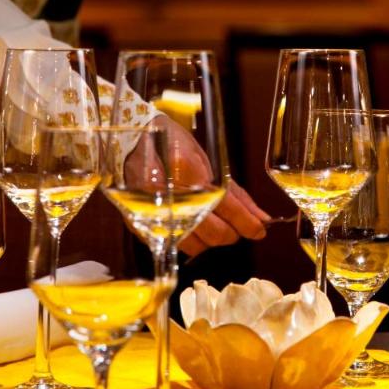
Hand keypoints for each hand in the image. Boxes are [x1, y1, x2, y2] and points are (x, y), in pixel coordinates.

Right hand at [136, 112, 268, 255]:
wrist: (128, 142)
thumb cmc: (169, 143)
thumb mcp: (205, 158)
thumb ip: (233, 191)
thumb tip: (260, 217)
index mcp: (185, 170)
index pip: (224, 206)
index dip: (246, 222)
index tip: (260, 229)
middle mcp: (169, 195)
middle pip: (214, 233)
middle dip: (232, 232)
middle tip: (236, 225)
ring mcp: (153, 214)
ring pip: (197, 246)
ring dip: (211, 238)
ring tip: (212, 221)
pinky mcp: (143, 226)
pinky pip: (177, 244)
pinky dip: (191, 238)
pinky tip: (192, 223)